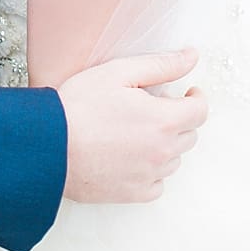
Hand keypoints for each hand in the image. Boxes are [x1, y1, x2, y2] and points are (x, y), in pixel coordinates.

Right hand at [57, 48, 208, 203]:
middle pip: (190, 135)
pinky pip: (158, 183)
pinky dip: (151, 170)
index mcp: (163, 120)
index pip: (200, 111)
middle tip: (154, 108)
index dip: (197, 98)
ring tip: (137, 131)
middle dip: (179, 119)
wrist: (49, 145)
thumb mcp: (117, 72)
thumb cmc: (79, 106)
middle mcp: (163, 151)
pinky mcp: (134, 194)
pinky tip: (130, 157)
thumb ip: (160, 64)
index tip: (188, 92)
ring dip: (165, 144)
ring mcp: (150, 175)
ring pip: (174, 159)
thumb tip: (191, 57)